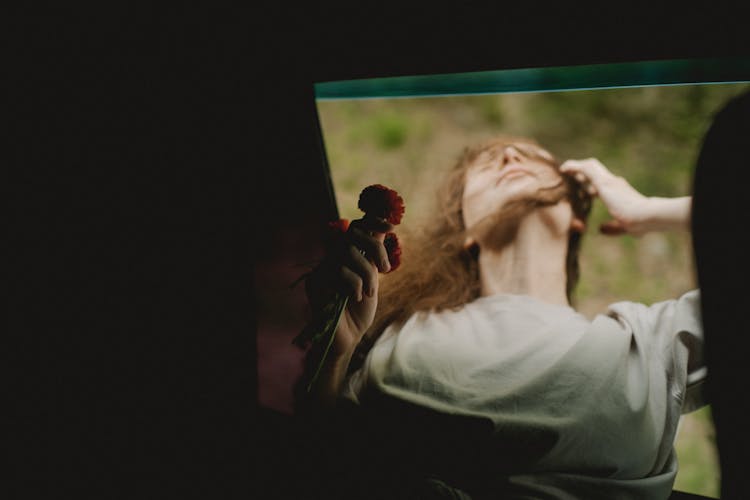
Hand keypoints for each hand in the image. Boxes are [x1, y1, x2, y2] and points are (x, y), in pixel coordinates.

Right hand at [305, 216, 393, 356]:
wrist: (348, 338)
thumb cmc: (359, 312)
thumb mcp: (372, 279)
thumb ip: (374, 255)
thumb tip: (386, 228)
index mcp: (345, 256)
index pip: (356, 227)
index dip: (373, 221)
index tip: (392, 227)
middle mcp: (332, 258)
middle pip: (354, 233)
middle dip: (375, 248)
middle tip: (384, 269)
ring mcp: (322, 269)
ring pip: (349, 252)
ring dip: (366, 274)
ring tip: (369, 293)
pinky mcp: (315, 281)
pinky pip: (340, 271)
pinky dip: (355, 284)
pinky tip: (355, 297)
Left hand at [560, 158, 651, 235]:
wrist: (647, 216)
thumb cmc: (640, 223)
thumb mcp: (623, 227)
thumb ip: (612, 227)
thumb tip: (601, 228)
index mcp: (619, 192)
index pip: (603, 182)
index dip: (591, 184)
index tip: (582, 189)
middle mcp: (614, 183)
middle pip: (596, 170)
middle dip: (582, 172)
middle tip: (569, 175)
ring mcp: (609, 181)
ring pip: (590, 165)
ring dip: (577, 166)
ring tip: (564, 169)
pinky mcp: (603, 182)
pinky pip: (586, 169)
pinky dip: (574, 167)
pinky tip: (564, 169)